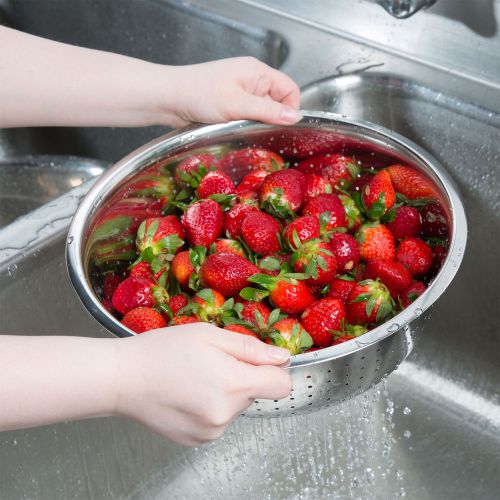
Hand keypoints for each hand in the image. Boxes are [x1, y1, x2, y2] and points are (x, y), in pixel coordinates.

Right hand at [114, 323, 291, 445]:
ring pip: (236, 406)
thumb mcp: (210, 336)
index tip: (261, 361)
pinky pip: (219, 420)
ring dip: (225, 392)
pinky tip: (189, 394)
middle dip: (241, 377)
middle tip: (212, 363)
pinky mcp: (198, 440)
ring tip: (195, 378)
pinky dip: (210, 407)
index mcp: (232, 384)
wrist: (123, 378)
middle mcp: (225, 414)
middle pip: (255, 393)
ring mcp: (211, 431)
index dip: (275, 369)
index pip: (281, 385)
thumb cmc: (162, 351)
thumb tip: (281, 357)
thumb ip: (251, 348)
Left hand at [160, 57, 300, 127]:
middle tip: (257, 129)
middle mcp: (251, 81)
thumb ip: (267, 111)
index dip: (291, 108)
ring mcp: (240, 93)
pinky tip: (233, 129)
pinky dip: (244, 125)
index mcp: (258, 72)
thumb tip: (294, 117)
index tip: (283, 127)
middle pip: (276, 102)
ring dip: (255, 123)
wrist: (168, 99)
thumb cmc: (198, 94)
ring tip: (240, 128)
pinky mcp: (230, 105)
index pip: (290, 89)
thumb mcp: (237, 104)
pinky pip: (247, 117)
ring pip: (261, 112)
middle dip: (271, 118)